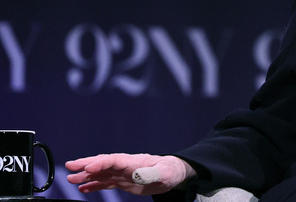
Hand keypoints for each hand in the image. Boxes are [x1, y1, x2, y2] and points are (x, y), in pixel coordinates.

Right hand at [65, 153, 194, 195]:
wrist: (173, 173)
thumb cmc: (170, 171)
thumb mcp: (164, 173)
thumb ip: (151, 173)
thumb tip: (138, 174)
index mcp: (134, 162)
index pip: (114, 160)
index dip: (100, 163)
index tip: (87, 168)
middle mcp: (125, 165)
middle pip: (103, 163)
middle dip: (86, 164)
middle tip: (70, 166)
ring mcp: (123, 173)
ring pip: (101, 172)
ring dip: (86, 175)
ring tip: (70, 178)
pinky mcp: (123, 180)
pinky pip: (105, 182)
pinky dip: (94, 185)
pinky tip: (83, 188)